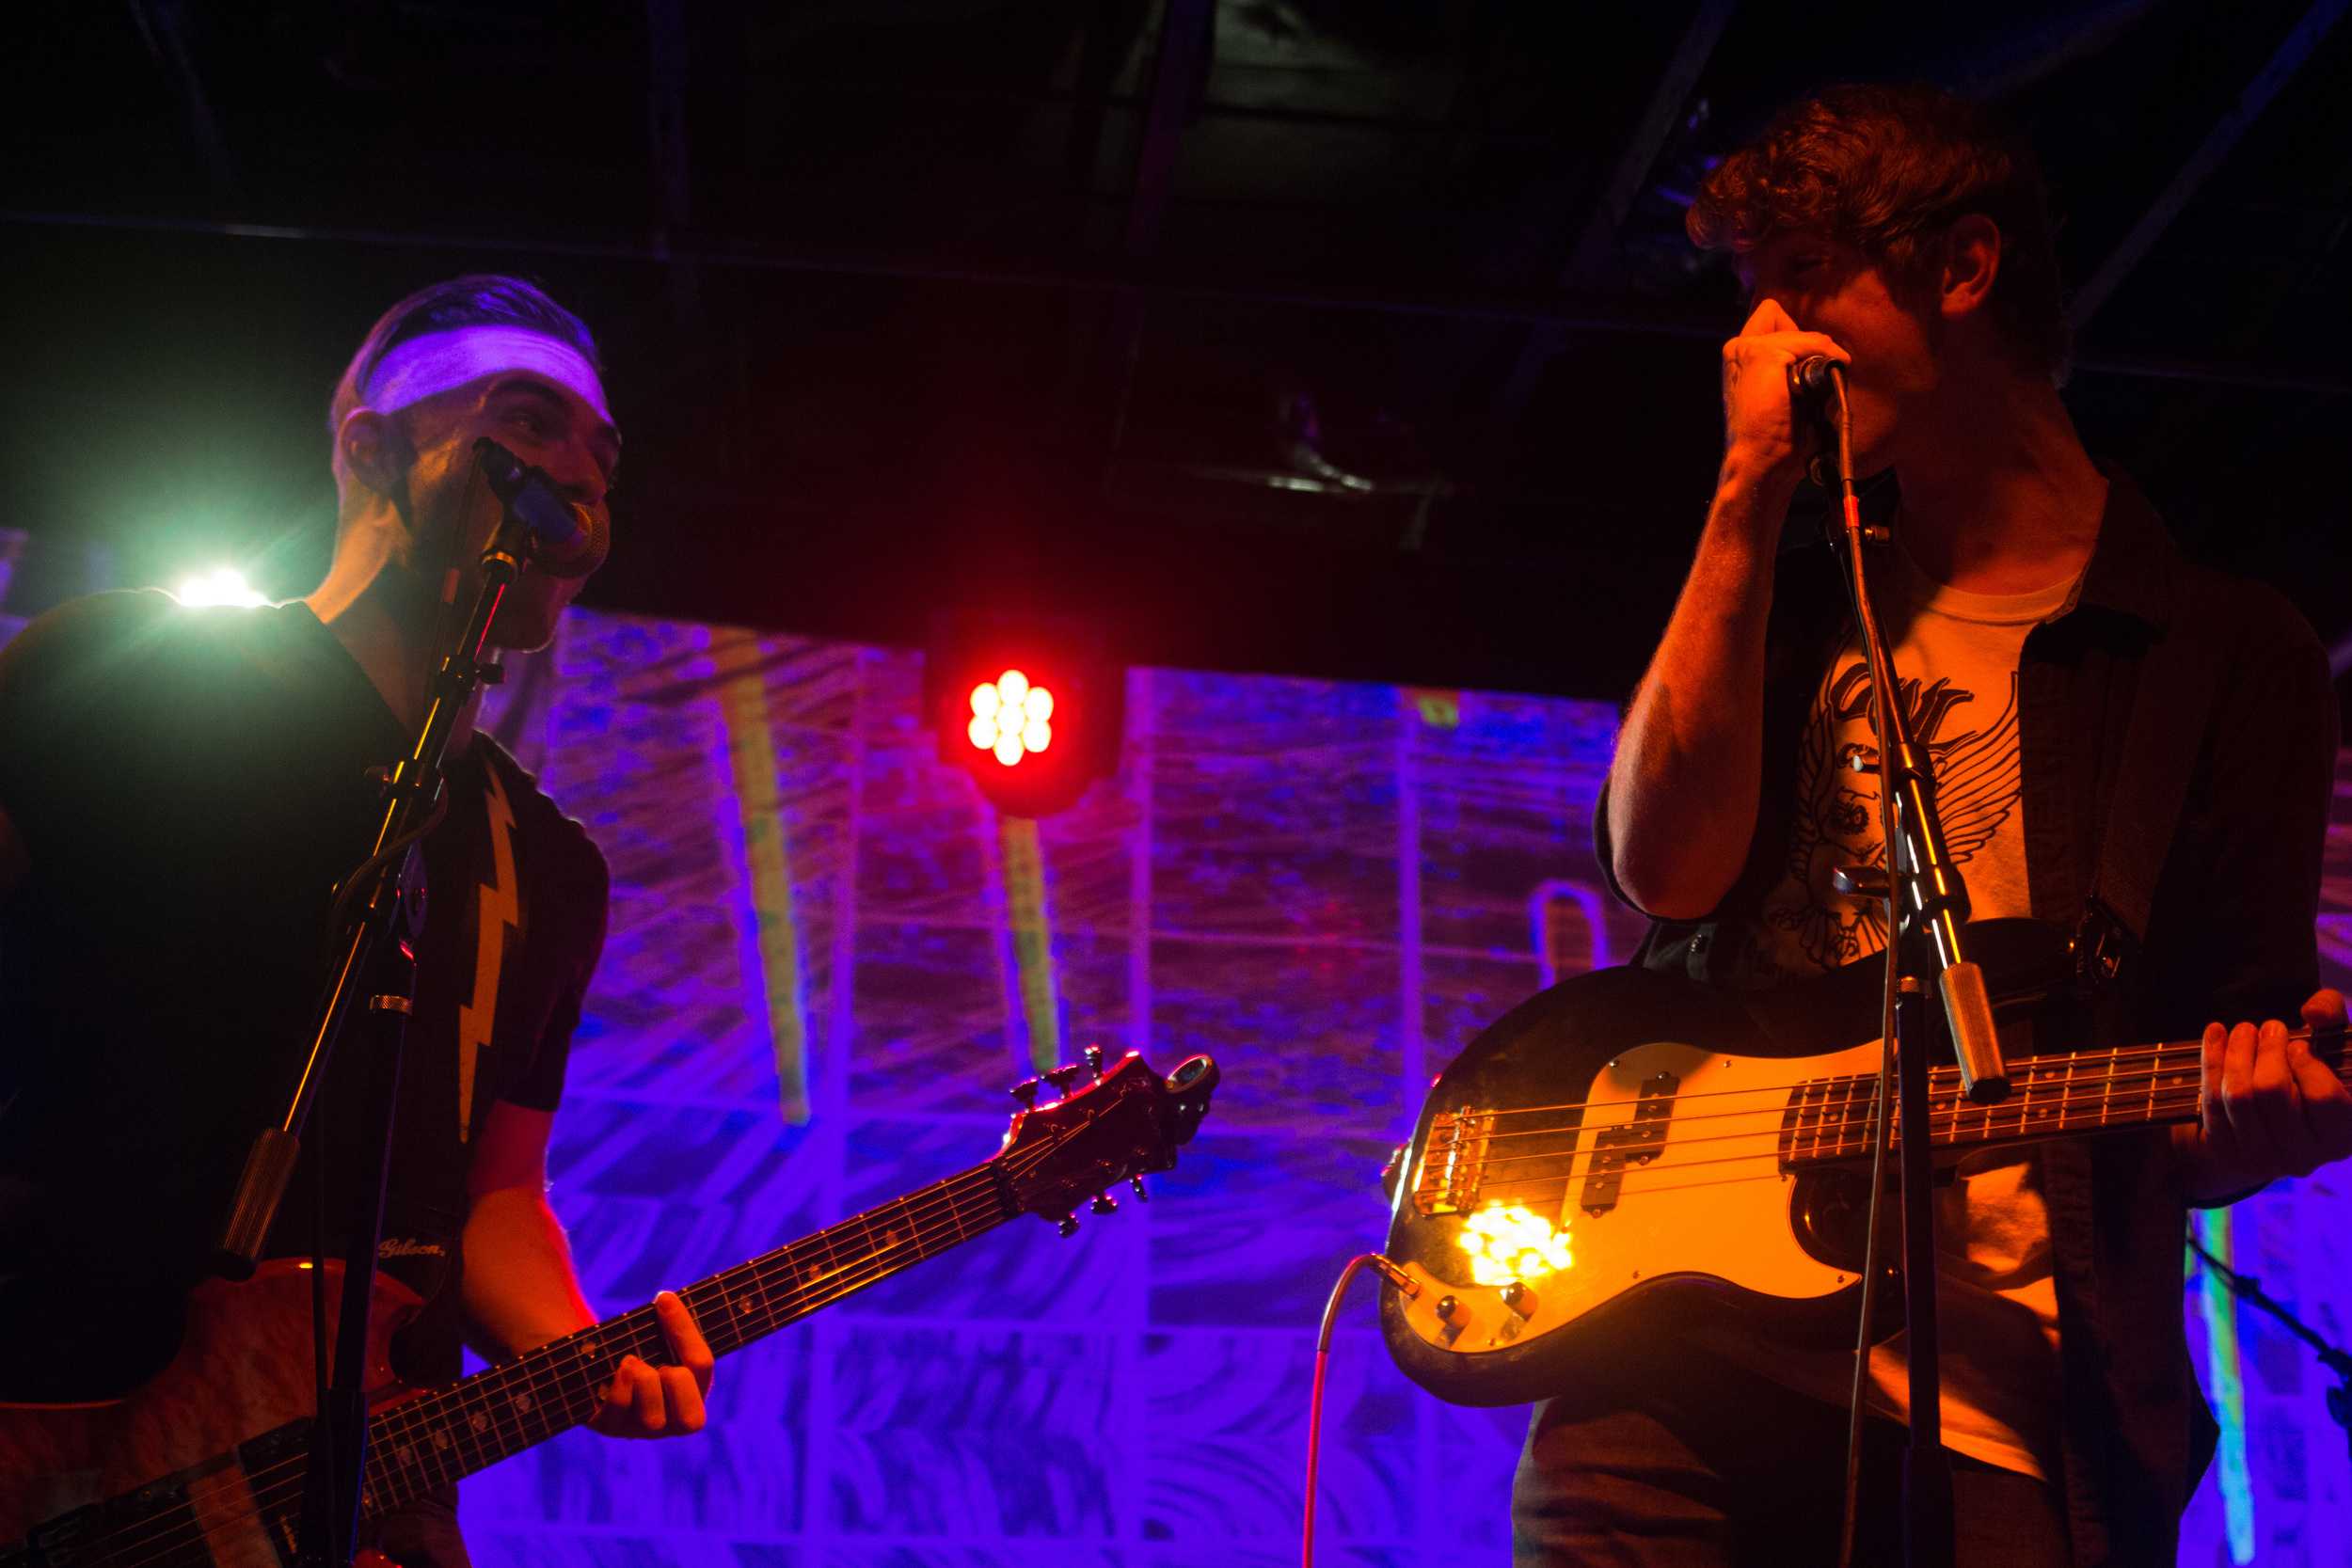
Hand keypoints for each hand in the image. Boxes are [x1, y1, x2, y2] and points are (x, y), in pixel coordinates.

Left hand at [590, 1290, 713, 1438]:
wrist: (595, 1360)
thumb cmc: (637, 1344)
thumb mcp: (660, 1336)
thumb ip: (673, 1325)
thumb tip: (666, 1300)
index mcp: (694, 1393)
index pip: (702, 1366)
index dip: (684, 1330)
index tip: (663, 1299)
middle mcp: (671, 1422)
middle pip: (692, 1421)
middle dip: (677, 1381)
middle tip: (662, 1365)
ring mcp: (640, 1429)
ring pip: (653, 1419)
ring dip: (645, 1381)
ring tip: (632, 1362)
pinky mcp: (610, 1426)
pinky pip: (620, 1409)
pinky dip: (620, 1384)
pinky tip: (619, 1369)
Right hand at [1719, 297, 1849, 496]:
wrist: (1759, 461)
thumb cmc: (1774, 438)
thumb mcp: (1781, 394)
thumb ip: (1790, 367)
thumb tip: (1828, 352)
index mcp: (1737, 359)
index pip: (1768, 318)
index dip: (1790, 336)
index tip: (1804, 364)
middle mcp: (1736, 349)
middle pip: (1777, 315)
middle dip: (1804, 342)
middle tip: (1809, 378)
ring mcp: (1747, 349)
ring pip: (1799, 332)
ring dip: (1818, 353)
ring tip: (1817, 386)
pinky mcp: (1762, 354)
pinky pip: (1810, 343)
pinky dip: (1824, 357)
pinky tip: (1823, 381)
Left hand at [2183, 988, 2351, 1198]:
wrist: (2270, 1114)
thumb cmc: (2311, 1072)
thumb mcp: (2333, 1043)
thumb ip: (2333, 1015)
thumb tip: (2313, 1012)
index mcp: (2342, 1136)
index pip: (2324, 1098)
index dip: (2308, 1065)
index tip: (2298, 1045)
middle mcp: (2304, 1157)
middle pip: (2272, 1092)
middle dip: (2266, 1050)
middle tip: (2268, 1026)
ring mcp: (2263, 1160)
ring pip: (2237, 1096)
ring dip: (2236, 1052)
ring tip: (2244, 1029)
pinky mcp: (2227, 1152)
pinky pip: (2211, 1101)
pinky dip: (2211, 1060)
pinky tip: (2216, 1033)